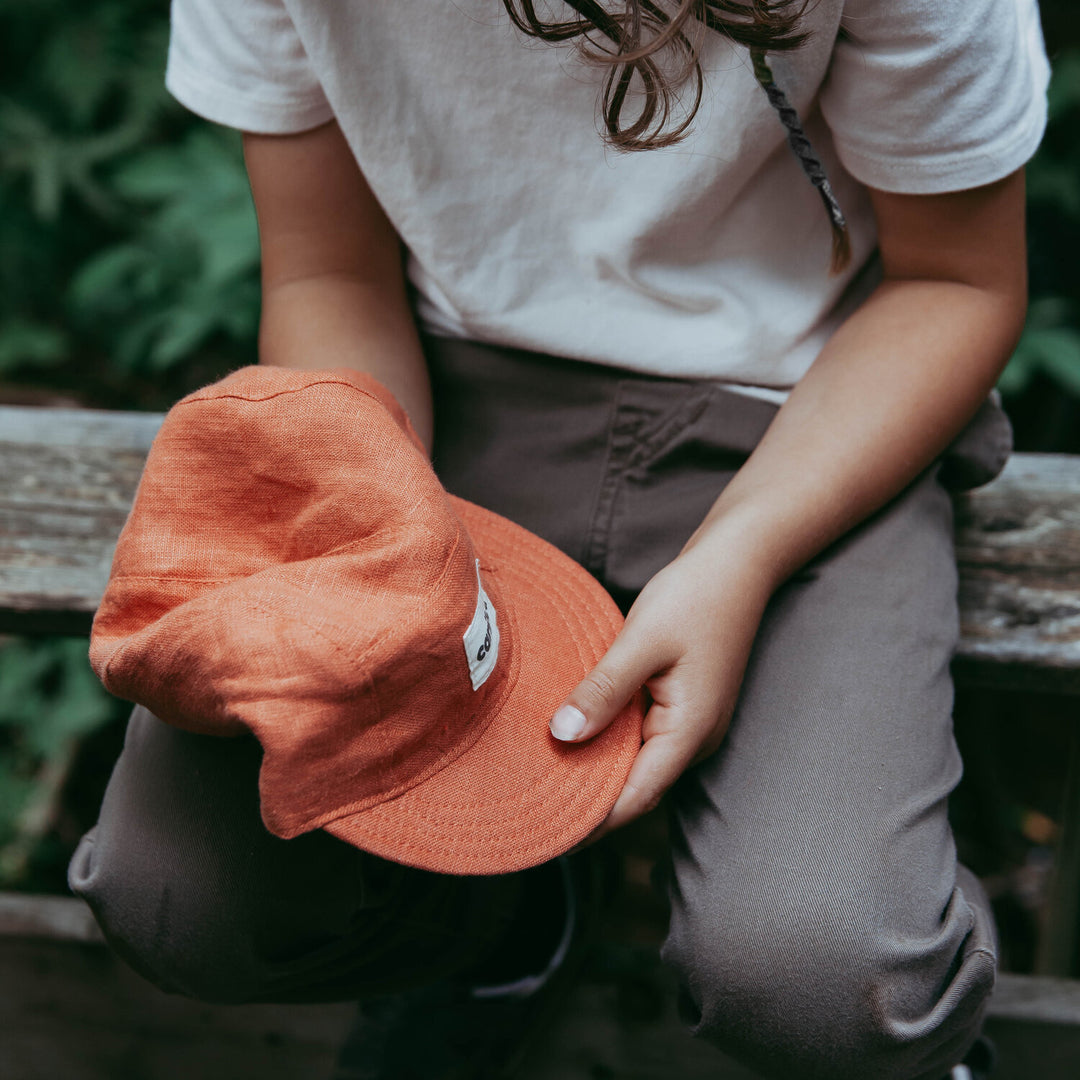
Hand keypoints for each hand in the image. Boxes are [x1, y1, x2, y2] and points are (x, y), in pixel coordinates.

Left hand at [551, 536, 773, 842]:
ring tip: (546, 777)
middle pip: (635, 787)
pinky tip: (576, 732)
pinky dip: (610, 740)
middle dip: (589, 802)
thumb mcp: (641, 642)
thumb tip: (563, 735)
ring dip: (597, 769)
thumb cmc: (695, 597)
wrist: (739, 562)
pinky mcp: (683, 702)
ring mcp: (691, 720)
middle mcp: (694, 737)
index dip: (592, 823)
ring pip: (637, 761)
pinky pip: (641, 735)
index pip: (635, 798)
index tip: (549, 838)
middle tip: (534, 809)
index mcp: (689, 732)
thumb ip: (603, 691)